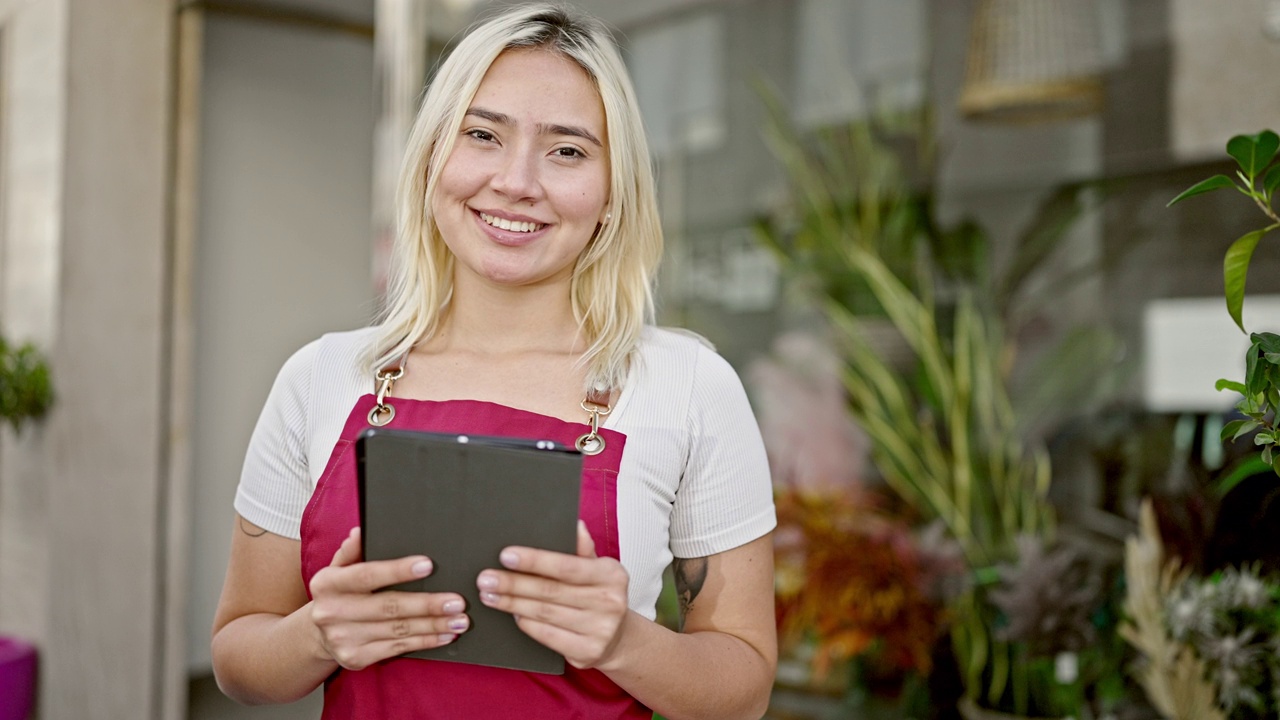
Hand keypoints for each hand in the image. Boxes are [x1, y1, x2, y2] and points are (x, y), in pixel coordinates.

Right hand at [307, 527, 469, 669]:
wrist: (319, 634)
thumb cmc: (339, 592)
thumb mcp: (339, 568)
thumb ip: (352, 551)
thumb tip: (361, 532)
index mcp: (328, 583)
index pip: (367, 575)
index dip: (397, 570)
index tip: (428, 565)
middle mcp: (332, 612)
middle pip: (388, 607)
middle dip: (427, 604)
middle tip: (457, 601)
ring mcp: (343, 638)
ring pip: (398, 630)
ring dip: (433, 626)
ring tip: (459, 620)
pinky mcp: (355, 659)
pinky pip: (397, 649)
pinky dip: (424, 642)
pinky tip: (445, 636)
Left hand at [476, 521, 630, 669]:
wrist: (618, 638)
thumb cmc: (599, 595)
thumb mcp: (597, 569)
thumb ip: (582, 550)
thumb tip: (574, 526)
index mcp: (612, 574)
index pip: (566, 566)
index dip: (534, 560)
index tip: (505, 556)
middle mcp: (610, 602)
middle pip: (550, 590)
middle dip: (513, 583)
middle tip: (486, 578)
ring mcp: (600, 630)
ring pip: (544, 613)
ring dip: (512, 603)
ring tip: (490, 595)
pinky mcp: (588, 652)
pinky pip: (546, 635)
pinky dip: (525, 623)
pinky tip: (512, 614)